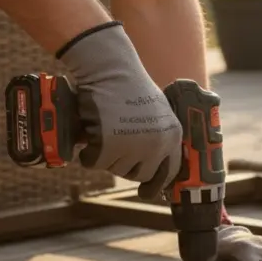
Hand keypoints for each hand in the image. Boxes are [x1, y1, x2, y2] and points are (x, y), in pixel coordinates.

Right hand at [59, 22, 181, 199]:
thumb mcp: (157, 112)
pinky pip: (95, 163)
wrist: (109, 68)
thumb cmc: (129, 86)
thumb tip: (156, 171)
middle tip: (115, 142)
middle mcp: (157, 144)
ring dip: (106, 155)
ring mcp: (134, 146)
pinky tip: (91, 136)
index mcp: (173, 136)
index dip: (156, 183)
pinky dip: (88, 154)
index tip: (147, 192)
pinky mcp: (109, 145)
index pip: (170, 172)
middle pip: (139, 175)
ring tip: (105, 129)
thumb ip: (159, 137)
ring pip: (115, 169)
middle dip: (124, 163)